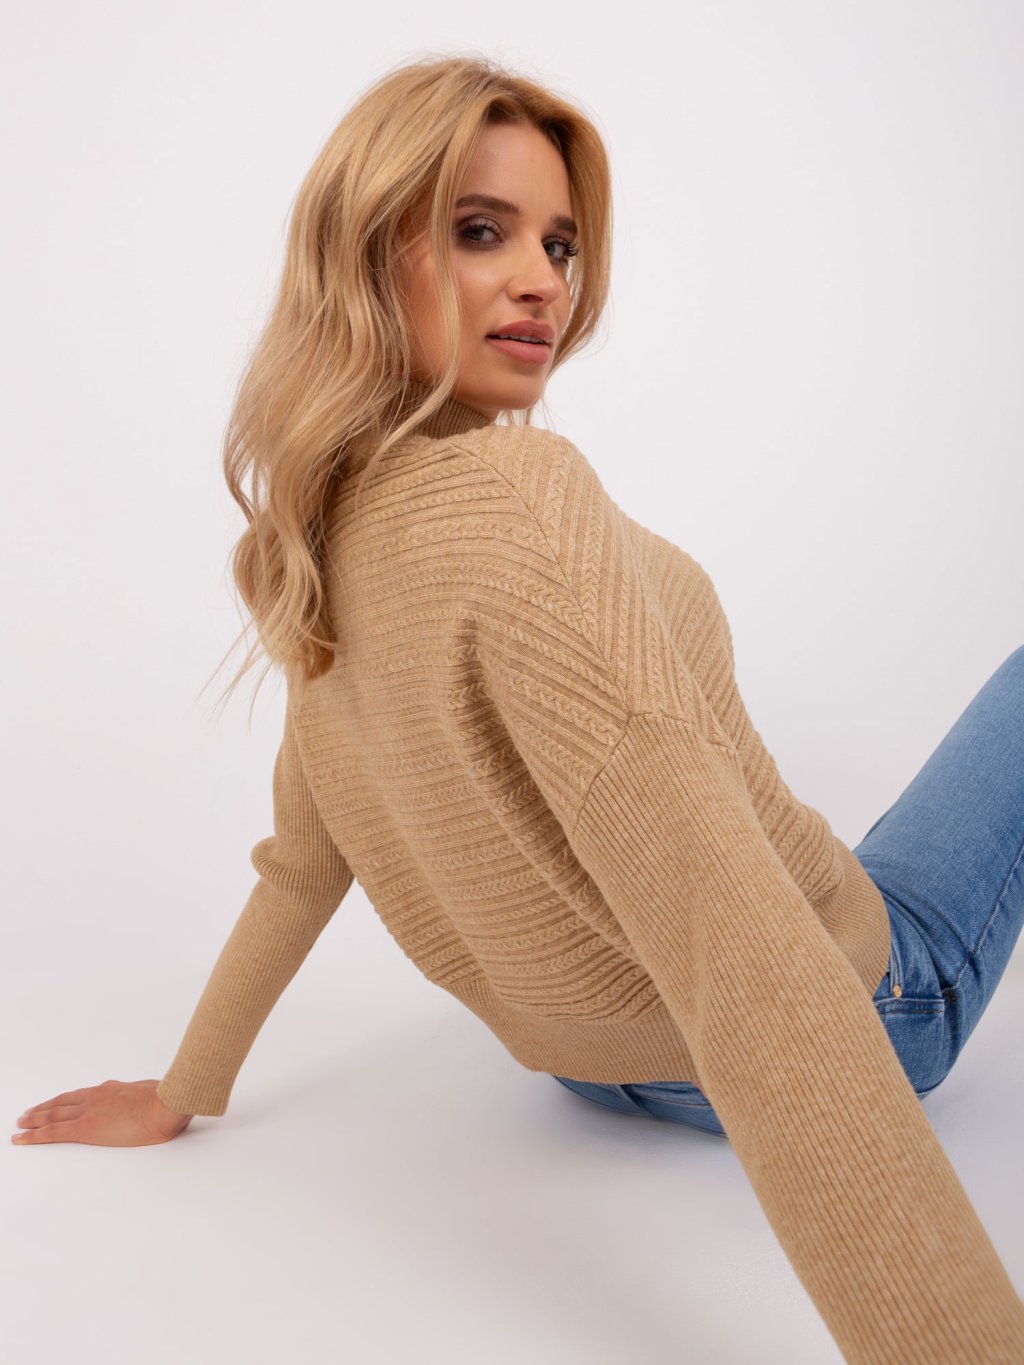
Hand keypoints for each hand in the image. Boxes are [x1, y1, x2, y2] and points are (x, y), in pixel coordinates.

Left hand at [12, 1079, 194, 1146]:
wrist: (165, 1104)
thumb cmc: (167, 1101)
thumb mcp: (154, 1094)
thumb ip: (144, 1098)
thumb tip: (149, 1099)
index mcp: (112, 1090)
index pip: (81, 1095)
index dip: (65, 1100)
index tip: (56, 1103)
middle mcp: (96, 1097)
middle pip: (62, 1103)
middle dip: (44, 1108)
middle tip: (28, 1113)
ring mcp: (88, 1111)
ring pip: (52, 1115)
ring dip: (34, 1119)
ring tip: (21, 1123)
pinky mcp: (85, 1129)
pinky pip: (51, 1132)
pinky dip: (33, 1135)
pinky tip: (21, 1138)